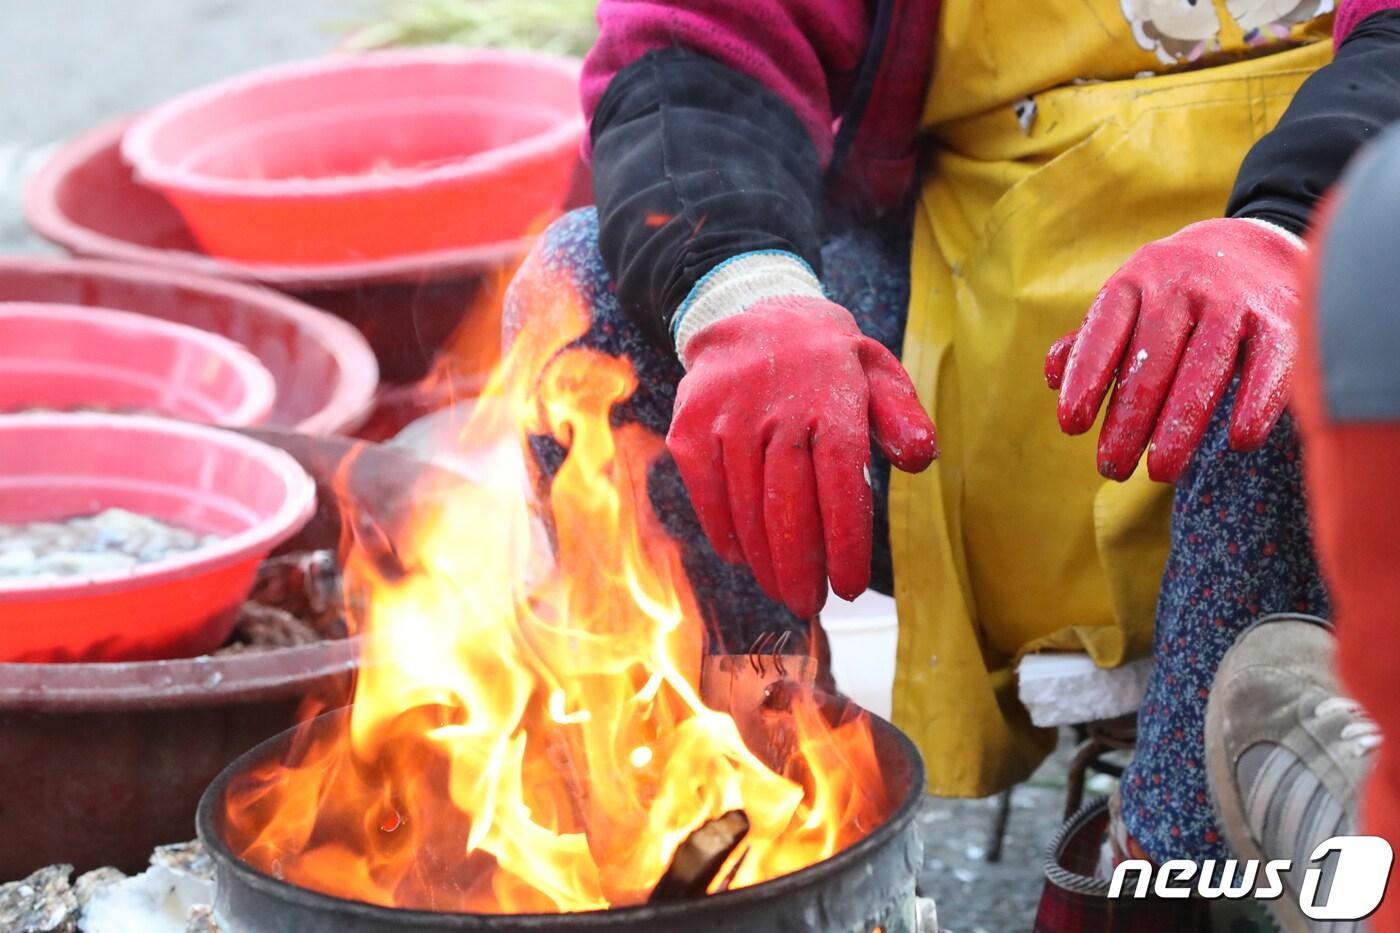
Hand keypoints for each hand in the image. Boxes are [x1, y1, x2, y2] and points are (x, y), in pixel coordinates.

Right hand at [668, 296, 936, 617]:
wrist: (749, 312)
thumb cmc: (825, 362)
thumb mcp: (876, 372)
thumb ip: (902, 416)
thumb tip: (921, 458)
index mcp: (834, 400)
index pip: (842, 484)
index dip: (844, 541)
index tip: (847, 586)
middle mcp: (778, 409)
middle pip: (789, 504)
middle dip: (799, 565)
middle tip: (809, 603)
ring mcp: (728, 417)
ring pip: (746, 506)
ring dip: (764, 558)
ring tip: (780, 589)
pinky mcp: (691, 425)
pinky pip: (707, 491)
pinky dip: (723, 530)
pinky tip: (742, 556)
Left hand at [1046, 218, 1302, 482]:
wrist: (1254, 242)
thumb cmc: (1173, 293)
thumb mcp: (1128, 301)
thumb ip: (1090, 340)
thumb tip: (1053, 377)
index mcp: (1134, 282)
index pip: (1103, 332)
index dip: (1086, 378)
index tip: (1072, 426)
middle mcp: (1180, 286)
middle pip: (1151, 362)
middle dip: (1129, 421)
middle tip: (1112, 469)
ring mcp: (1233, 300)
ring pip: (1203, 369)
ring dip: (1181, 425)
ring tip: (1161, 472)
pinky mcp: (1281, 316)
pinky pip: (1269, 362)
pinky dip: (1256, 401)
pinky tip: (1241, 441)